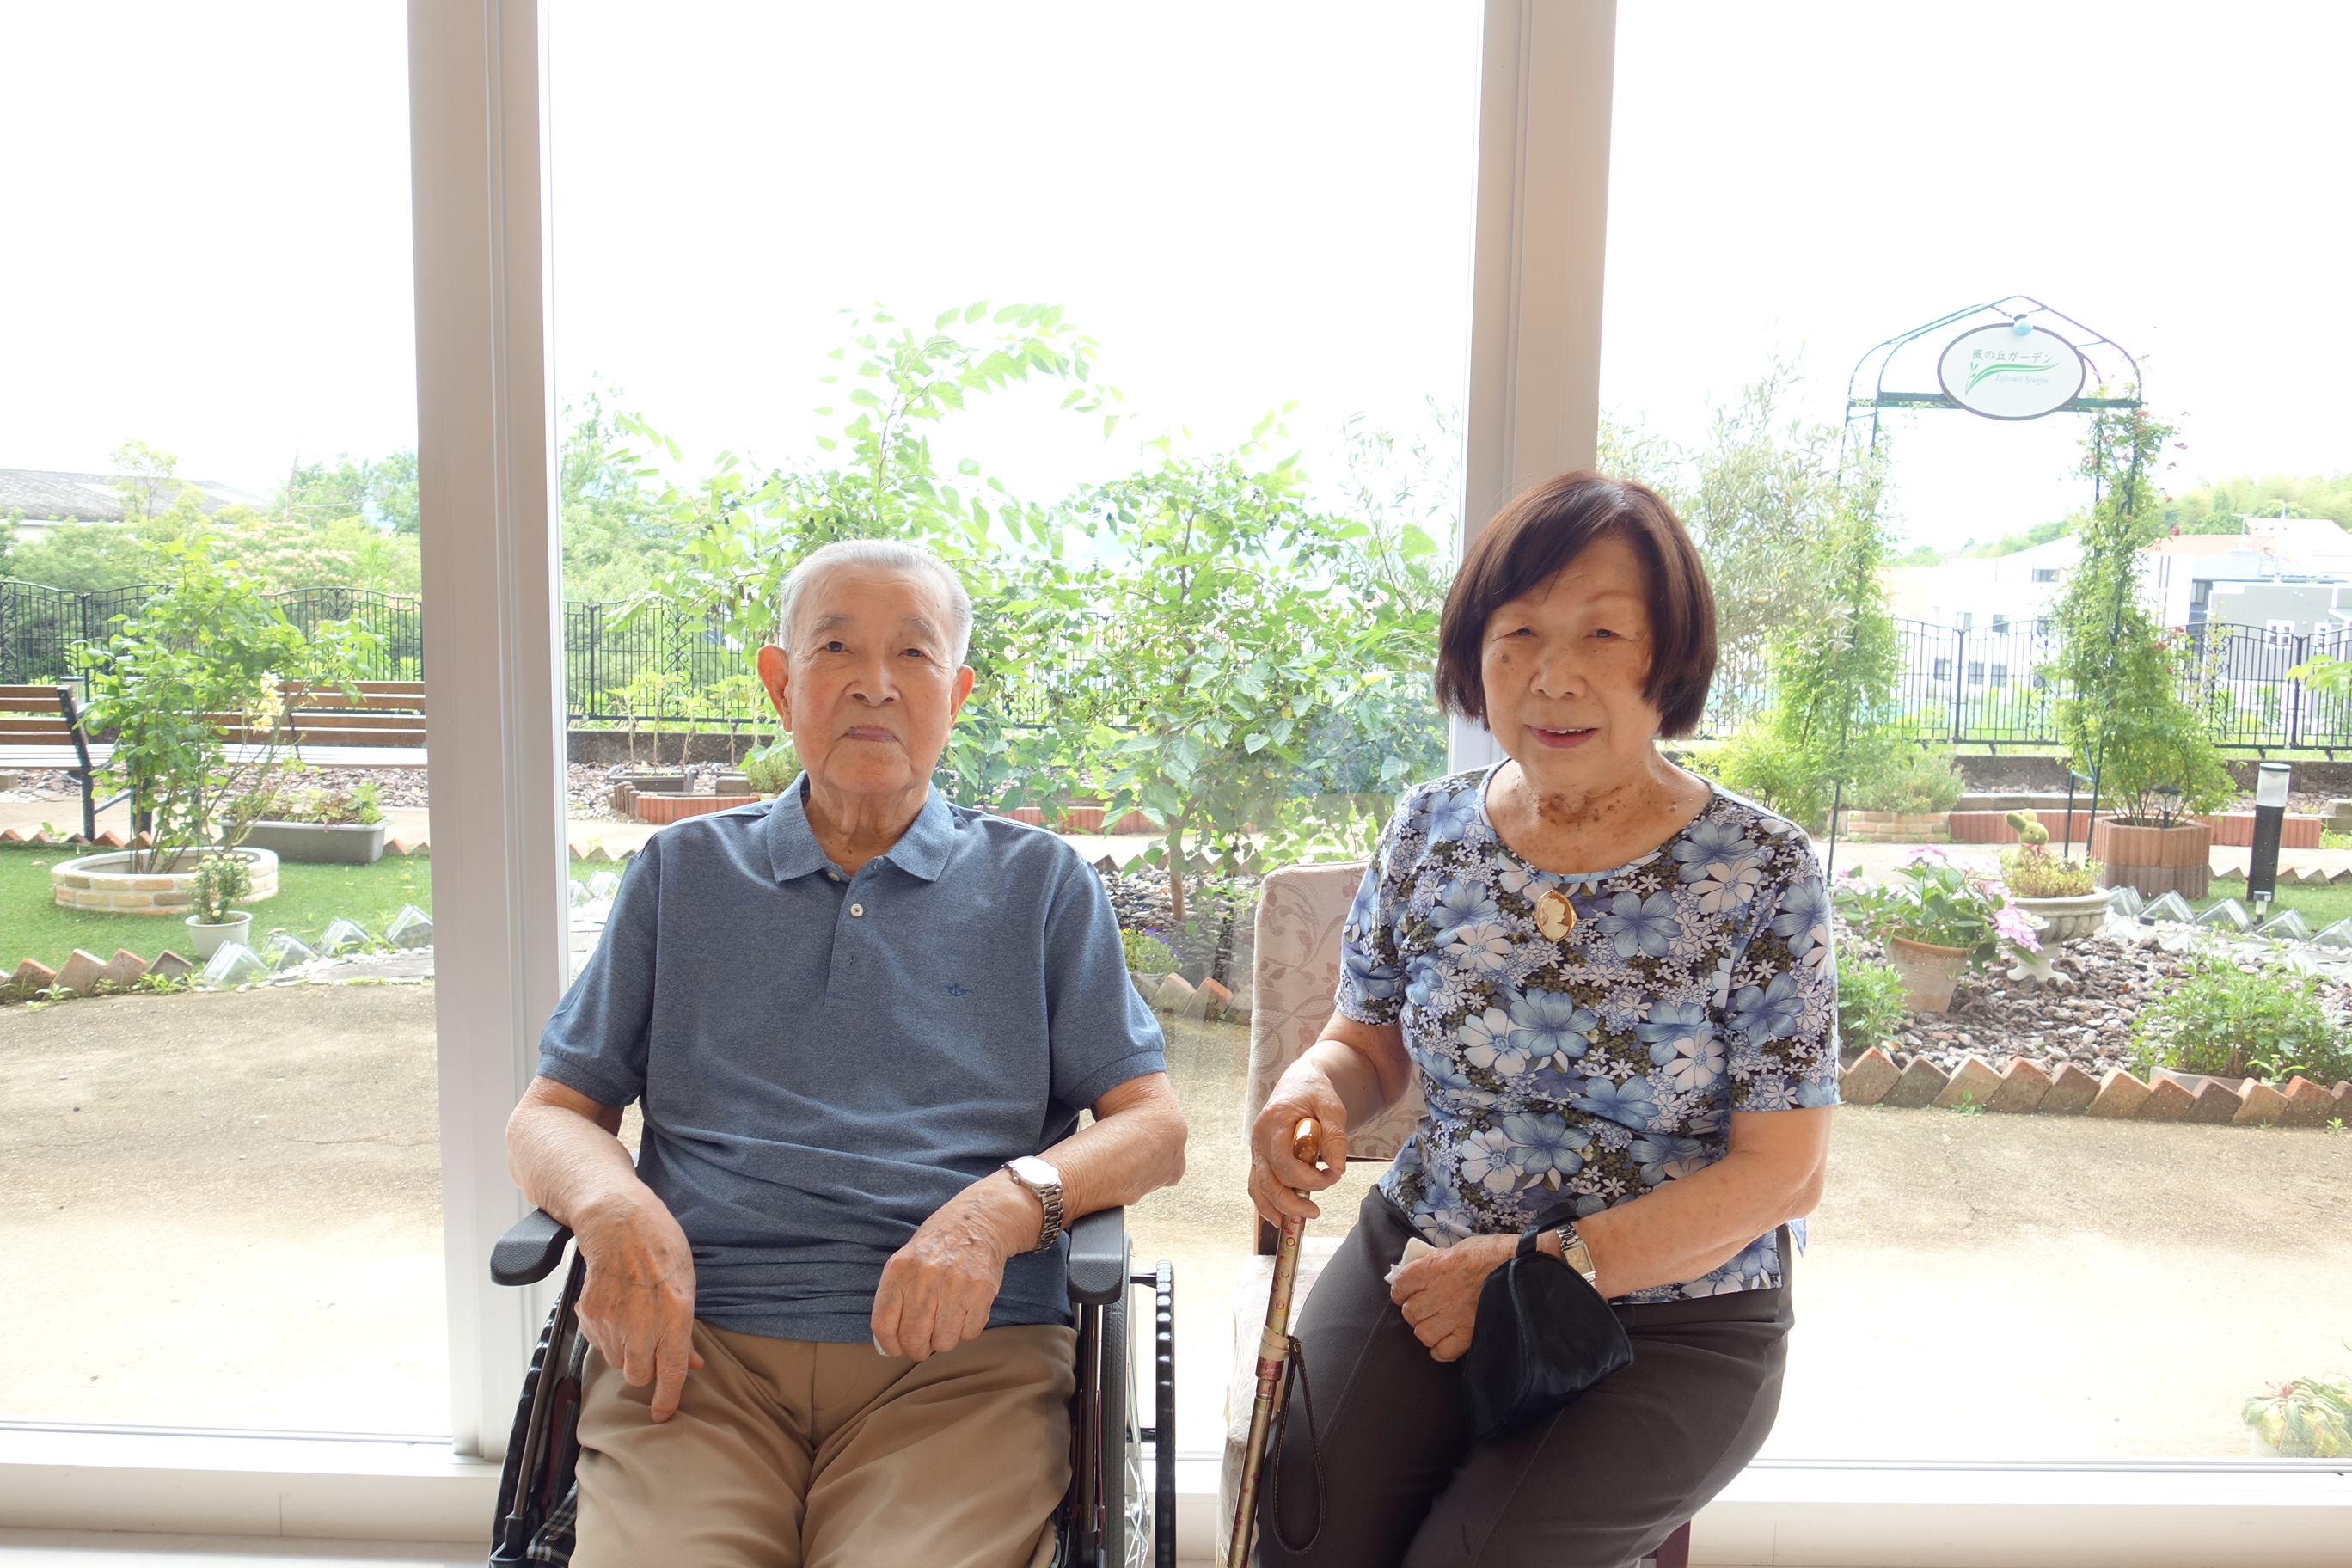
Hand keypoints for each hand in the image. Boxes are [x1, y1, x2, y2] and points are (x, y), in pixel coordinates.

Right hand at [573, 1194, 704, 1422]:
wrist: (618, 1222)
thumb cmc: (659, 1246)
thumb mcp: (686, 1285)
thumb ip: (685, 1330)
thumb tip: (691, 1362)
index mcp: (674, 1316)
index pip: (671, 1373)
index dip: (667, 1400)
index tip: (662, 1414)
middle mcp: (642, 1324)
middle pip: (638, 1375)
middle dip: (645, 1368)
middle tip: (650, 1344)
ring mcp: (612, 1321)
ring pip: (616, 1361)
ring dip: (625, 1350)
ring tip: (632, 1316)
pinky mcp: (590, 1315)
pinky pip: (598, 1343)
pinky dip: (607, 1335)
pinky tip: (616, 1308)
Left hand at [872, 1173, 1032, 1360]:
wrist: (978, 1220)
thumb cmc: (938, 1245)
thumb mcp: (906, 1260)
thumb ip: (894, 1295)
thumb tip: (888, 1341)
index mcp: (899, 1270)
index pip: (883, 1325)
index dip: (890, 1346)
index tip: (898, 1348)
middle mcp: (924, 1277)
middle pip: (914, 1339)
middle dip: (918, 1349)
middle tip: (925, 1344)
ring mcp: (954, 1284)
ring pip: (944, 1342)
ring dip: (945, 1340)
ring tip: (947, 1322)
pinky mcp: (981, 1291)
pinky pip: (970, 1333)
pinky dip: (967, 1330)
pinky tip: (965, 1311)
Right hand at [1247, 1067, 1350, 1225]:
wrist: (1299, 1081)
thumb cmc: (1314, 1091)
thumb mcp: (1332, 1107)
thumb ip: (1335, 1136)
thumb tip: (1337, 1167)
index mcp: (1274, 1122)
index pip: (1285, 1163)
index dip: (1309, 1178)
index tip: (1333, 1175)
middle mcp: (1259, 1137)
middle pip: (1268, 1181)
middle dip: (1292, 1201)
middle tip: (1315, 1212)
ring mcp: (1257, 1148)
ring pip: (1258, 1186)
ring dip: (1276, 1207)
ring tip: (1296, 1222)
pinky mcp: (1260, 1156)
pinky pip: (1257, 1184)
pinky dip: (1265, 1203)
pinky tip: (1280, 1216)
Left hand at [1389, 1233, 1514, 1361]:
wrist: (1524, 1266)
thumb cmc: (1494, 1252)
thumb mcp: (1459, 1248)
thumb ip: (1437, 1262)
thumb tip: (1423, 1271)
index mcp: (1434, 1267)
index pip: (1400, 1285)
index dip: (1401, 1291)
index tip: (1405, 1293)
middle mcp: (1439, 1293)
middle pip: (1410, 1312)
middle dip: (1414, 1311)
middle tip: (1425, 1308)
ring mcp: (1453, 1316)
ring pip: (1422, 1333)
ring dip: (1426, 1330)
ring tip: (1436, 1325)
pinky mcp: (1469, 1333)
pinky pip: (1443, 1351)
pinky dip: (1440, 1349)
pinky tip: (1447, 1341)